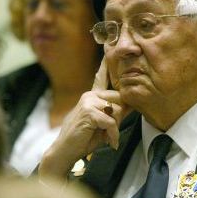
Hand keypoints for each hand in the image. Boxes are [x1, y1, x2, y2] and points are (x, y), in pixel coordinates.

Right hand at [39, 56, 131, 180]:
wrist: (65, 152)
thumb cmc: (84, 139)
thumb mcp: (103, 124)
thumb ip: (115, 112)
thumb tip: (131, 104)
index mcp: (92, 96)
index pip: (101, 77)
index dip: (106, 64)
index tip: (108, 46)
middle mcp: (90, 95)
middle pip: (120, 99)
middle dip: (119, 117)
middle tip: (110, 132)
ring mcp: (88, 102)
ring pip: (117, 110)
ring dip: (115, 127)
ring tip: (107, 137)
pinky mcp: (89, 112)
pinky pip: (111, 121)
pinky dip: (113, 134)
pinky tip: (110, 142)